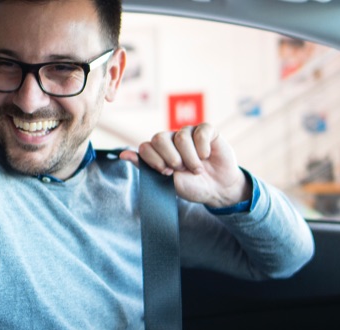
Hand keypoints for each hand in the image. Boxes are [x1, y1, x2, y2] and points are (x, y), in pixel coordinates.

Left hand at [119, 123, 250, 207]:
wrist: (217, 189)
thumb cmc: (192, 186)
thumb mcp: (167, 181)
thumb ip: (146, 167)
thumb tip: (122, 155)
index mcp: (159, 150)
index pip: (146, 147)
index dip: (155, 160)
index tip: (167, 173)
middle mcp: (172, 139)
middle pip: (159, 137)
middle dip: (170, 157)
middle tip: (181, 169)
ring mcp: (189, 132)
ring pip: (181, 137)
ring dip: (190, 158)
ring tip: (198, 169)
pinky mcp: (207, 130)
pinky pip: (200, 132)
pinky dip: (203, 148)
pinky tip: (207, 156)